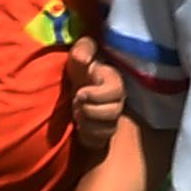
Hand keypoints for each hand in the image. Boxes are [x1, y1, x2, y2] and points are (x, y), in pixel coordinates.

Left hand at [64, 39, 124, 159]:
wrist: (72, 86)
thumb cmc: (79, 67)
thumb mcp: (79, 52)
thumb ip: (83, 49)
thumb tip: (83, 58)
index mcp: (114, 82)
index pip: (116, 92)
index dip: (97, 96)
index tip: (80, 93)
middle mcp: (117, 102)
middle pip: (113, 114)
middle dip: (89, 109)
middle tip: (76, 101)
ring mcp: (112, 118)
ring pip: (108, 130)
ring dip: (87, 123)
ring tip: (76, 112)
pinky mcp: (103, 132)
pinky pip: (99, 141)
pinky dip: (87, 135)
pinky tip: (79, 126)